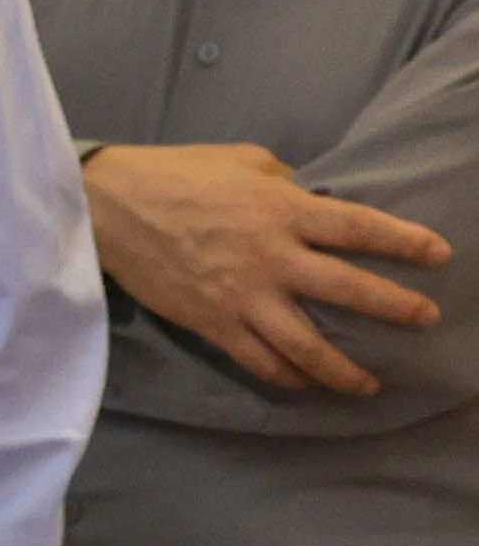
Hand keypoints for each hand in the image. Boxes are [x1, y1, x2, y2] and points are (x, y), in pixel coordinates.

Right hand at [86, 140, 448, 394]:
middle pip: (350, 290)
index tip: (440, 255)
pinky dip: (287, 376)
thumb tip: (308, 199)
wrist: (105, 207)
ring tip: (370, 384)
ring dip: (345, 369)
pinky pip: (259, 360)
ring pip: (307, 345)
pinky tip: (305, 384)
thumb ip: (284, 183)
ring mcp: (242, 296)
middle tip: (425, 319)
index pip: (359, 228)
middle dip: (396, 308)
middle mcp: (271, 257)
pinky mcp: (212, 322)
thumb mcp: (241, 161)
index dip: (404, 242)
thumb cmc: (173, 174)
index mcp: (282, 210)